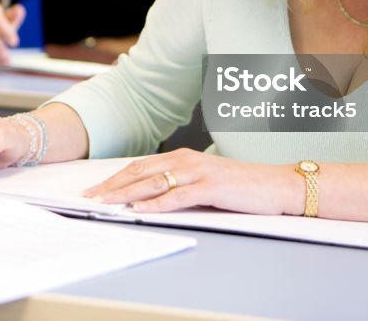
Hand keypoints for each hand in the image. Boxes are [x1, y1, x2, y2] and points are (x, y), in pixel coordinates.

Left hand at [83, 148, 300, 214]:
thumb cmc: (243, 185)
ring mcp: (199, 172)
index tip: (96, 189)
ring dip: (126, 195)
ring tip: (106, 203)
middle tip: (90, 197)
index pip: (140, 166)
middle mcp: (187, 160)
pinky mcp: (211, 188)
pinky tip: (141, 210)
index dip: (116, 178)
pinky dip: (156, 205)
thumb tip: (150, 197)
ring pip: (153, 183)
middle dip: (112, 186)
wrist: (277, 184)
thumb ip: (180, 183)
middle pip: (140, 172)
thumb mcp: (205, 180)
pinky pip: (177, 197)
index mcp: (183, 157)